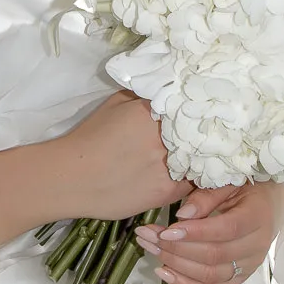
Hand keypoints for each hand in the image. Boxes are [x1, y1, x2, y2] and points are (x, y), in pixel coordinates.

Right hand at [58, 91, 193, 222]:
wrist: (71, 178)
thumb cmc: (90, 137)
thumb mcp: (116, 103)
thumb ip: (145, 95)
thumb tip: (168, 90)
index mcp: (153, 112)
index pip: (191, 106)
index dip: (200, 110)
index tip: (206, 111)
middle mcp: (165, 138)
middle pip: (200, 133)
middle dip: (204, 134)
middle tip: (212, 134)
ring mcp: (167, 167)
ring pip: (201, 160)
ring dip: (202, 158)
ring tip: (205, 156)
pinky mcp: (166, 192)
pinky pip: (192, 184)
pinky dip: (194, 178)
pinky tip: (193, 175)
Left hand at [134, 179, 283, 283]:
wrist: (269, 201)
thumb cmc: (245, 185)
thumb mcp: (228, 181)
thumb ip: (207, 196)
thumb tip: (182, 216)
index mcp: (257, 217)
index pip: (226, 230)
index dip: (195, 232)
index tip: (166, 229)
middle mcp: (256, 247)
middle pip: (214, 256)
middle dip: (176, 248)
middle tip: (147, 235)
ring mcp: (248, 267)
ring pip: (210, 276)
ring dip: (176, 265)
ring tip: (150, 248)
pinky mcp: (239, 279)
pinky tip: (164, 273)